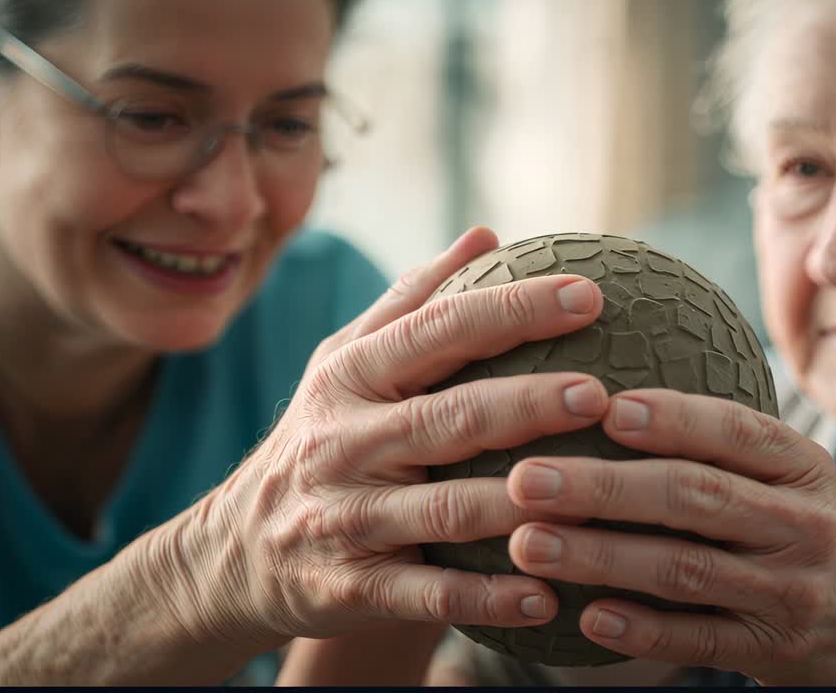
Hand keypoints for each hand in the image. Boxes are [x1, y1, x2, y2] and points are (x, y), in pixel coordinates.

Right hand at [156, 227, 608, 649]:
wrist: (233, 551)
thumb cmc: (318, 437)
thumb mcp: (345, 361)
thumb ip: (412, 301)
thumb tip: (486, 234)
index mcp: (352, 377)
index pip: (439, 331)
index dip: (513, 310)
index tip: (588, 294)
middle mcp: (346, 443)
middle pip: (450, 418)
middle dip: (527, 403)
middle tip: (601, 392)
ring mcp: (347, 519)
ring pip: (444, 511)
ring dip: (519, 506)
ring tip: (594, 495)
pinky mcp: (349, 588)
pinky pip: (426, 595)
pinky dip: (484, 600)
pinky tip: (544, 598)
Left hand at [500, 389, 835, 684]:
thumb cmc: (800, 537)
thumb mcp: (788, 481)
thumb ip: (723, 444)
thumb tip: (606, 390)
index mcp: (802, 466)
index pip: (736, 430)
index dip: (670, 417)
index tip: (602, 407)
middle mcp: (804, 524)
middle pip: (694, 496)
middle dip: (604, 487)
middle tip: (526, 478)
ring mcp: (792, 593)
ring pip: (684, 568)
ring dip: (600, 557)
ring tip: (529, 543)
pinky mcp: (774, 652)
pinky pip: (697, 640)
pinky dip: (639, 628)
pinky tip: (585, 615)